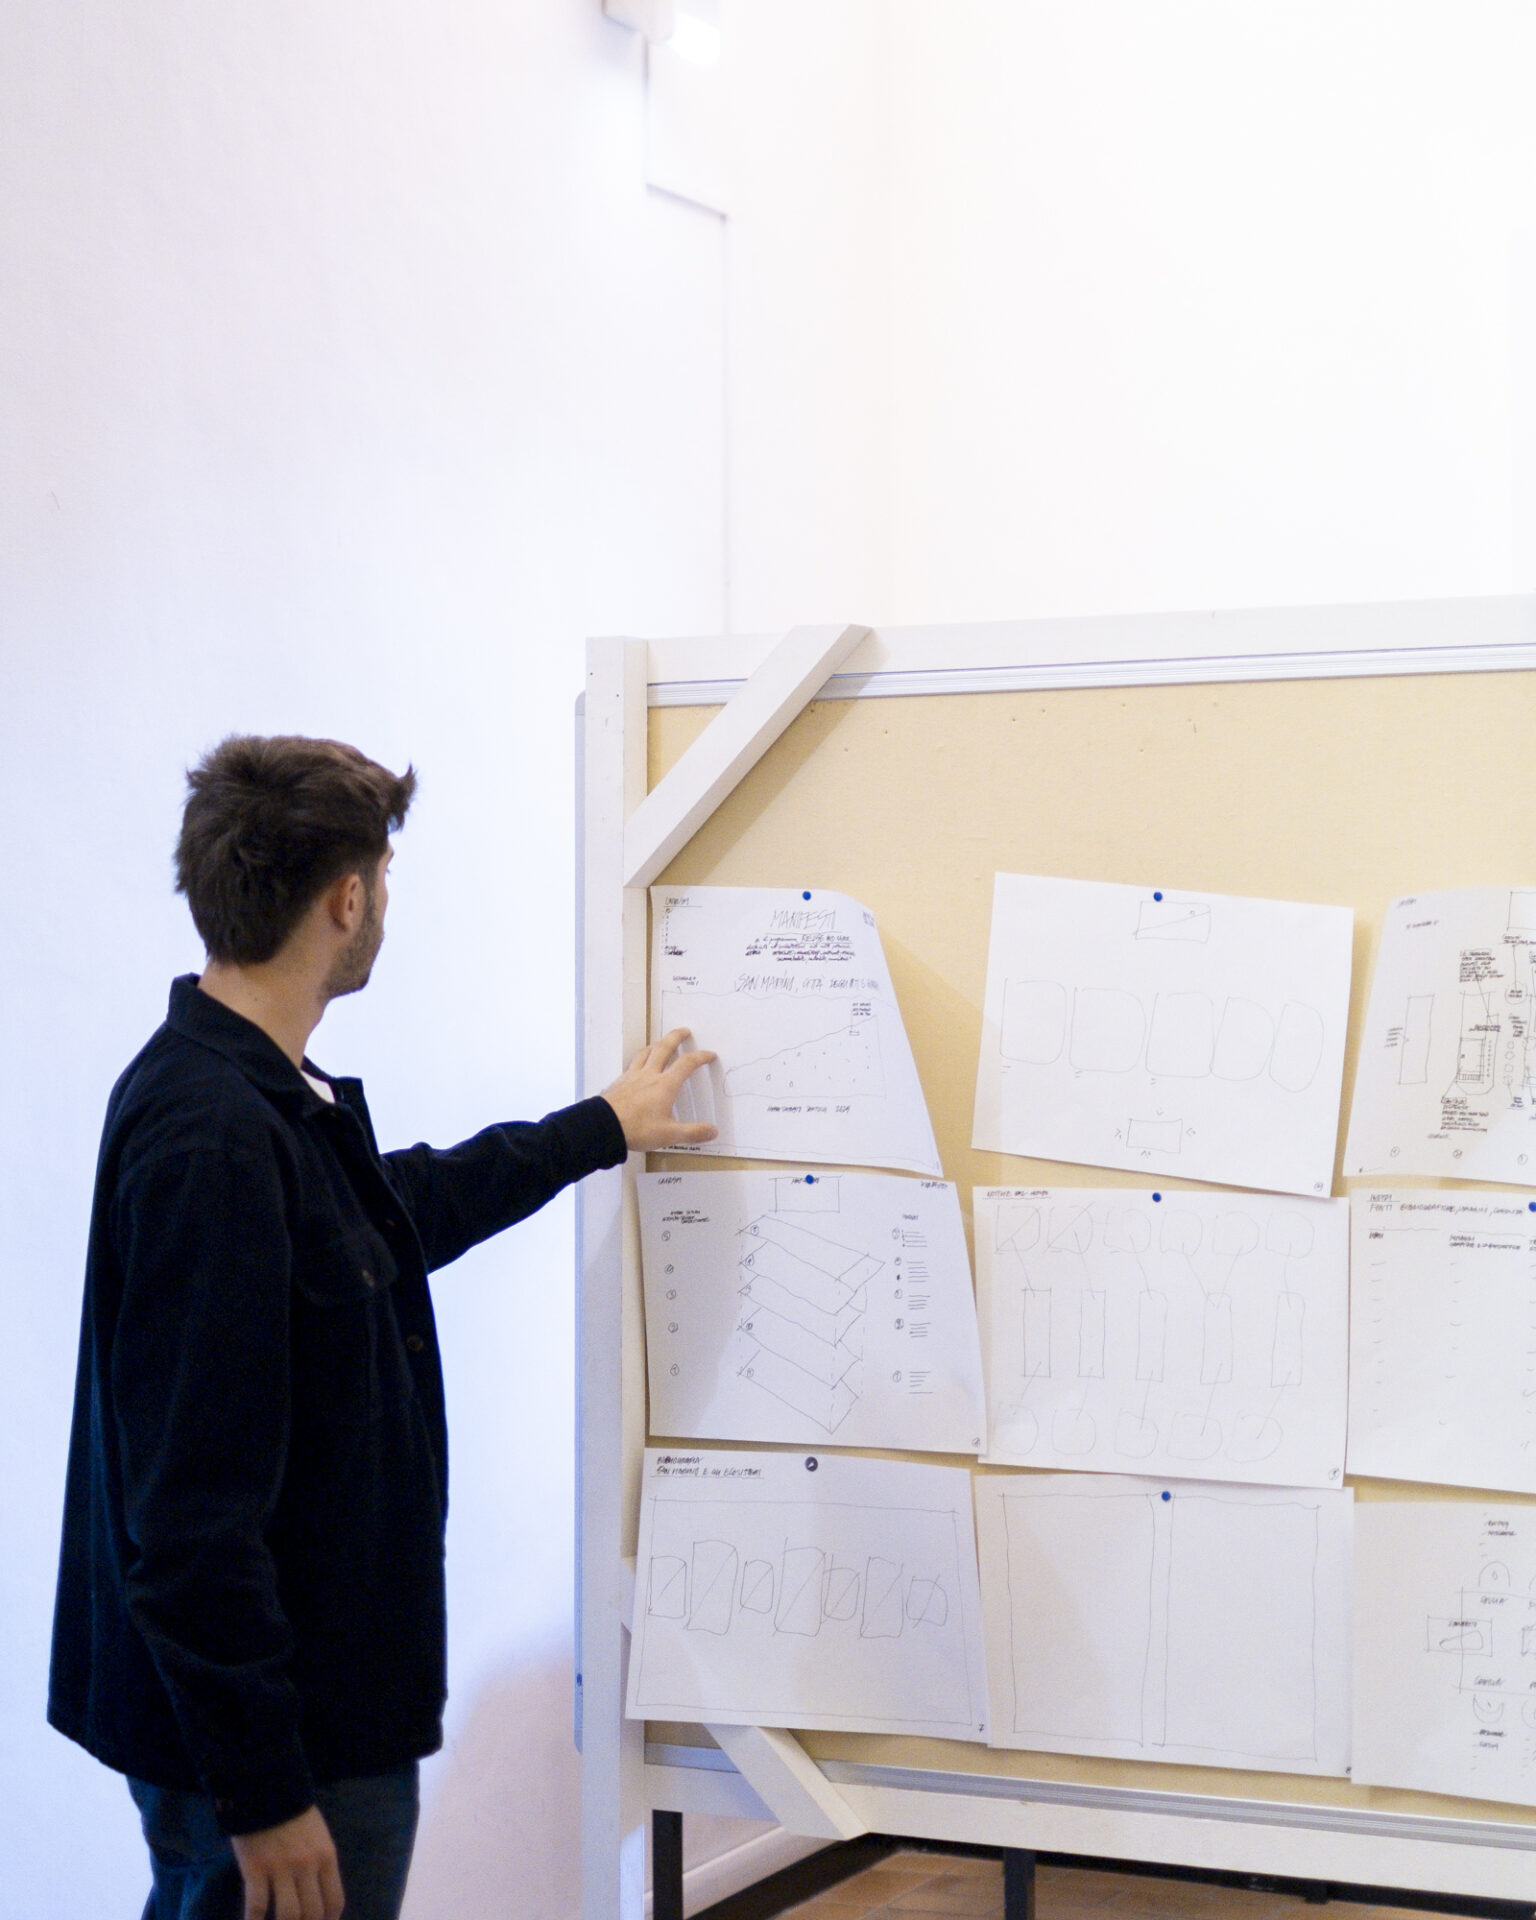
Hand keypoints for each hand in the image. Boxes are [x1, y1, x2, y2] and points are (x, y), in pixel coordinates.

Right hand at [230, 1805, 343, 1919]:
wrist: (267, 1789)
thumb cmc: (293, 1812)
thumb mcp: (318, 1835)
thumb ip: (320, 1863)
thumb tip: (319, 1894)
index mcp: (326, 1857)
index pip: (334, 1901)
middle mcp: (307, 1866)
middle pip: (312, 1914)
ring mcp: (281, 1869)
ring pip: (288, 1915)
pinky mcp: (256, 1870)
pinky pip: (256, 1907)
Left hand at [602, 1029, 718, 1149]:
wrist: (604, 1126)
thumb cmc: (638, 1128)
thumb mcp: (670, 1134)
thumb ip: (693, 1132)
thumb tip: (714, 1130)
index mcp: (665, 1085)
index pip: (686, 1064)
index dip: (700, 1057)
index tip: (709, 1054)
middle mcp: (649, 1074)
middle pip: (664, 1048)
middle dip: (676, 1037)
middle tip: (684, 1030)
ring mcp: (632, 1076)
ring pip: (646, 1052)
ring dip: (656, 1044)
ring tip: (661, 1042)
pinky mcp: (620, 1081)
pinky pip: (632, 1063)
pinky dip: (640, 1058)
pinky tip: (638, 1064)